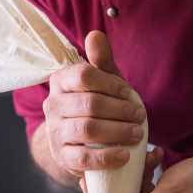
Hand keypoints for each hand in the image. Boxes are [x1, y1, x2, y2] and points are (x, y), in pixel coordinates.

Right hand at [43, 30, 145, 178]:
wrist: (77, 142)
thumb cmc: (95, 106)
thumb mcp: (100, 83)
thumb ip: (101, 60)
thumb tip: (95, 34)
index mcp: (61, 81)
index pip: (84, 76)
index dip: (111, 84)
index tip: (129, 93)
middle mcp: (53, 105)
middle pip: (90, 104)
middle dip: (120, 110)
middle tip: (140, 116)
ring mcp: (55, 132)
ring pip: (87, 129)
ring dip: (118, 131)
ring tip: (137, 134)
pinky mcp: (63, 157)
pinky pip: (83, 159)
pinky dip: (107, 157)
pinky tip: (125, 156)